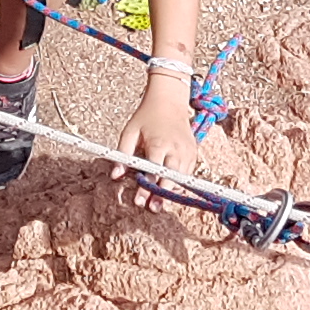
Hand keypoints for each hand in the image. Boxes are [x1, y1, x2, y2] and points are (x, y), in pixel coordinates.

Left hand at [112, 75, 201, 194]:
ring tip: (161, 205)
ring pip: (182, 178)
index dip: (146, 187)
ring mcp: (187, 152)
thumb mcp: (130, 131)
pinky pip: (188, 173)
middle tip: (153, 208)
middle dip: (163, 194)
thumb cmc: (146, 116)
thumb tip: (114, 175)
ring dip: (172, 192)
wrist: (169, 100)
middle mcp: (176, 149)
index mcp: (159, 143)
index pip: (153, 171)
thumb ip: (123, 154)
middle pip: (172, 177)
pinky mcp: (194, 153)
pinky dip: (179, 183)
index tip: (138, 201)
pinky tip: (170, 191)